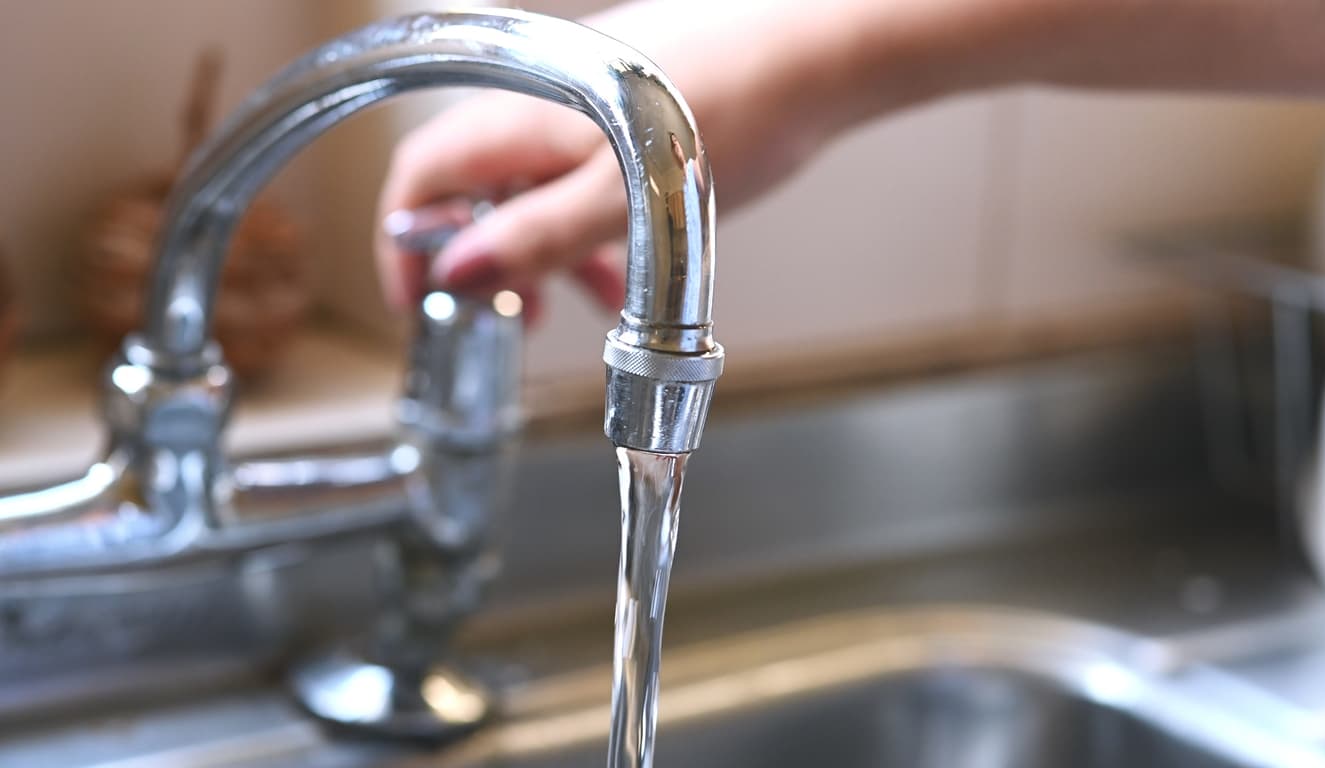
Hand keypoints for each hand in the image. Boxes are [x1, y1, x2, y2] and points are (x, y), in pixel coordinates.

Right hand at [374, 0, 834, 317]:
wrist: (820, 52)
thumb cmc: (740, 107)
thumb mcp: (625, 201)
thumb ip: (535, 237)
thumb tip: (458, 274)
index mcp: (522, 111)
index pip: (420, 174)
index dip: (406, 243)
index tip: (421, 303)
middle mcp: (540, 99)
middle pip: (470, 184)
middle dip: (477, 259)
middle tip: (500, 317)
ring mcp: (583, 105)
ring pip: (529, 188)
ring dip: (537, 252)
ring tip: (569, 304)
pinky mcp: (624, 115)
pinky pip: (577, 178)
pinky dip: (581, 229)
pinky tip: (616, 268)